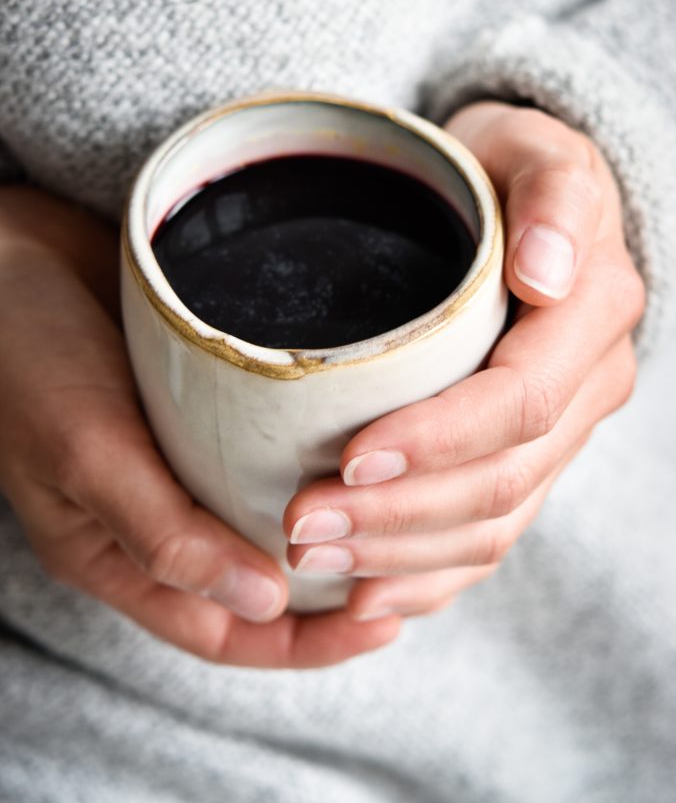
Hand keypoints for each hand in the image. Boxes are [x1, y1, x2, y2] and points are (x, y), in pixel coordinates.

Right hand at [0, 188, 399, 665]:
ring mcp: (179, 459)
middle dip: (332, 592)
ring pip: (267, 519)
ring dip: (332, 527)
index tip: (384, 622)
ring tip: (402, 517)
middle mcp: (156, 513)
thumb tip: (265, 604)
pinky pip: (264, 450)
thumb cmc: (27, 357)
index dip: (304, 643)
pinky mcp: (200, 405)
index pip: (222, 629)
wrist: (11, 256)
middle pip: (256, 583)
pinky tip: (361, 443)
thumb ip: (162, 534)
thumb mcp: (84, 453)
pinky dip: (312, 459)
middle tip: (411, 573)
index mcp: (116, 551)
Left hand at [283, 103, 644, 619]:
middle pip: (500, 481)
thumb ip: (552, 195)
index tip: (348, 456)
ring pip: (493, 526)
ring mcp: (560, 434)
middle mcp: (586, 386)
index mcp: (590, 317)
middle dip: (398, 515)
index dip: (437, 439)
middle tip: (301, 524)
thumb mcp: (533, 150)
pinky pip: (491, 540)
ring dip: (401, 557)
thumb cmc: (506, 170)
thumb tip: (547, 273)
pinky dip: (430, 579)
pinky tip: (369, 596)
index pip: (520, 402)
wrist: (520, 210)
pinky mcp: (528, 461)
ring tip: (312, 558)